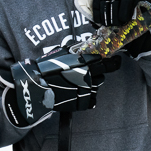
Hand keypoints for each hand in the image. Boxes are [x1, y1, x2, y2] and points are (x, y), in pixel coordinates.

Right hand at [1, 48, 120, 127]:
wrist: (35, 87)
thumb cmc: (45, 68)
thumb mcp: (60, 53)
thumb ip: (74, 51)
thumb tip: (84, 47)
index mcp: (85, 63)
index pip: (108, 63)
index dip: (113, 62)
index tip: (115, 61)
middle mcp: (89, 76)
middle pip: (102, 74)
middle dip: (98, 72)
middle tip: (89, 72)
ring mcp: (86, 91)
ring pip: (97, 86)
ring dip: (91, 83)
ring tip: (79, 82)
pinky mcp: (81, 102)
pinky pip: (92, 100)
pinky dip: (87, 96)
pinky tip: (78, 93)